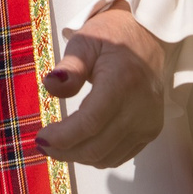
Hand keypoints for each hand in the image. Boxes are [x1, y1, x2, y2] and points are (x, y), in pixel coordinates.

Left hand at [37, 5, 166, 168]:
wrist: (150, 38)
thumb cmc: (114, 36)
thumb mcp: (86, 41)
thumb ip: (69, 67)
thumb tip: (50, 85)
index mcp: (122, 81)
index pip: (90, 123)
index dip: (62, 137)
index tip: (41, 138)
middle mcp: (140, 107)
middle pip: (97, 147)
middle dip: (65, 151)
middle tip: (44, 145)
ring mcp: (148, 122)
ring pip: (106, 157)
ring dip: (78, 156)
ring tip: (59, 145)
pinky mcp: (151, 131)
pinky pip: (119, 156)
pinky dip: (97, 156)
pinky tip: (81, 144)